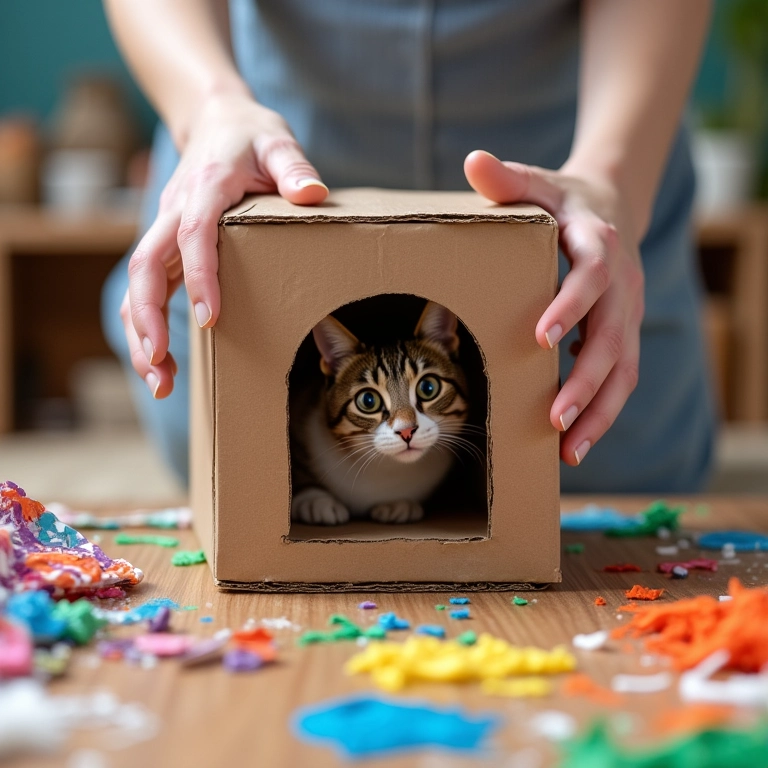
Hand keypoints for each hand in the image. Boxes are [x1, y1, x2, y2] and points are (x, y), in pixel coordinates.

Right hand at [124, 93, 327, 397]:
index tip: (209, 318)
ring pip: (137, 284)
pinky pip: (147, 288)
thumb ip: (293, 167)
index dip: (198, 275)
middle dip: (147, 317)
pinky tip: (159, 361)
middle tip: (160, 364)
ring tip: (158, 383)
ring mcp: (166, 229)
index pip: (194, 232)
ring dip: (140, 333)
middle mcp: (175, 209)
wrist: (215, 119)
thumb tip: (313, 194)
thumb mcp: (277, 142)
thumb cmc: (251, 135)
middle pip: (145, 264)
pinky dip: (146, 325)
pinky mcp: (167, 245)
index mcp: (206, 186)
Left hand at [464, 150, 643, 465]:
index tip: (541, 338)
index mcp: (598, 243)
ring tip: (569, 451)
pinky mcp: (624, 335)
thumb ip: (507, 178)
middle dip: (586, 382)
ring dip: (599, 414)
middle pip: (613, 339)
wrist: (612, 204)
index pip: (591, 276)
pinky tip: (573, 443)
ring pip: (624, 371)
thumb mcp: (537, 183)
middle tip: (555, 418)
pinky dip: (601, 414)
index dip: (572, 305)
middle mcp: (622, 284)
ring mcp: (628, 314)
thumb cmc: (562, 200)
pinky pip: (620, 380)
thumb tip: (473, 160)